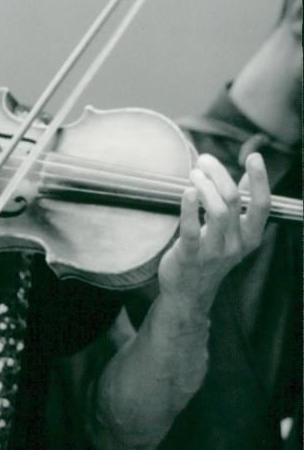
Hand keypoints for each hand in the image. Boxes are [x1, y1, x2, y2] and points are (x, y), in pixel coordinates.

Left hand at [157, 152, 270, 319]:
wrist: (188, 292)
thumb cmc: (209, 255)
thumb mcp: (232, 233)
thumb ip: (241, 206)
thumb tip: (250, 176)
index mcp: (250, 236)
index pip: (262, 205)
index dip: (261, 179)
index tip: (254, 157)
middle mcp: (236, 245)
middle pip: (233, 200)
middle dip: (219, 174)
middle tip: (204, 160)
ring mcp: (214, 252)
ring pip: (217, 211)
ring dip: (204, 186)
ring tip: (193, 173)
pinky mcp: (190, 257)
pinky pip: (192, 230)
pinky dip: (190, 207)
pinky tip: (187, 191)